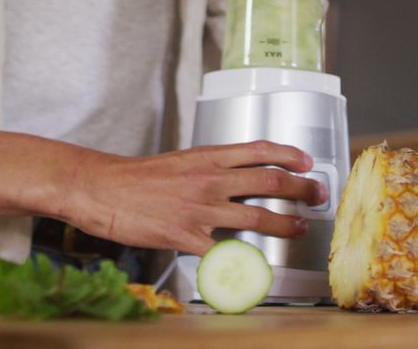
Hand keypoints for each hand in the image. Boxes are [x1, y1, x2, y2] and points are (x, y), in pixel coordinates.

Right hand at [65, 141, 328, 254]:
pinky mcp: (186, 236)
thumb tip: (232, 178)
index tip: (306, 160)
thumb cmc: (135, 177)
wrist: (100, 189)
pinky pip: (225, 252)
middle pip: (268, 180)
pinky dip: (244, 260)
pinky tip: (257, 266)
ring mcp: (200, 209)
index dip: (289, 154)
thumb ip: (207, 169)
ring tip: (300, 226)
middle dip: (300, 187)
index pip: (258, 149)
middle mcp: (209, 179)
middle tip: (317, 193)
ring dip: (286, 222)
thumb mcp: (177, 162)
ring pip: (257, 215)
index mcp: (206, 157)